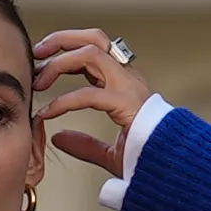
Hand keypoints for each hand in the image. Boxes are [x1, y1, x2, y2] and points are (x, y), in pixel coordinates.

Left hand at [32, 29, 156, 176]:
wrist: (174, 172)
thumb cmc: (149, 162)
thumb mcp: (110, 153)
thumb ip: (85, 144)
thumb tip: (59, 138)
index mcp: (125, 83)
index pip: (94, 50)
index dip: (66, 52)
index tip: (42, 65)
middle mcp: (128, 78)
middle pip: (93, 38)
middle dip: (62, 40)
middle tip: (36, 55)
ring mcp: (130, 87)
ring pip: (91, 52)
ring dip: (60, 62)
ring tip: (39, 80)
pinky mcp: (127, 103)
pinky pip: (89, 93)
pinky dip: (64, 101)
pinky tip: (48, 113)